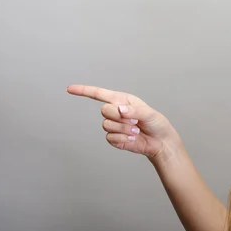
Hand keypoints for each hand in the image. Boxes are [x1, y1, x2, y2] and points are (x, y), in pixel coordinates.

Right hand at [67, 85, 182, 162]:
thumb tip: (120, 109)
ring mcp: (114, 125)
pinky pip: (110, 137)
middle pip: (104, 110)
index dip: (83, 91)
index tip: (70, 89)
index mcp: (122, 100)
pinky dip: (123, 138)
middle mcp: (116, 111)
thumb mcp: (149, 113)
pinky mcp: (114, 138)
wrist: (160, 142)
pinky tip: (132, 138)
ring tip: (136, 130)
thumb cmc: (157, 123)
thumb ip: (134, 110)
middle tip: (135, 120)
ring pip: (106, 125)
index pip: (99, 94)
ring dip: (123, 129)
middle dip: (119, 117)